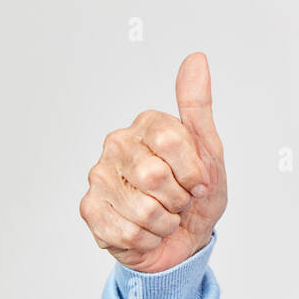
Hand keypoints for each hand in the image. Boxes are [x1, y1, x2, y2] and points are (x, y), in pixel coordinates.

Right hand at [80, 52, 228, 272]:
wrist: (184, 239)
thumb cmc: (196, 194)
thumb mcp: (209, 152)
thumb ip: (198, 106)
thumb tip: (196, 58)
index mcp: (146, 125)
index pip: (172, 140)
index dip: (193, 171)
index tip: (197, 181)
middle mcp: (116, 144)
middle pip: (154, 175)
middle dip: (178, 199)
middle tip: (178, 200)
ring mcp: (98, 176)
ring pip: (142, 208)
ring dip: (165, 222)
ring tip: (163, 216)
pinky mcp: (89, 209)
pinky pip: (127, 232)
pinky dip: (148, 239)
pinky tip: (146, 231)